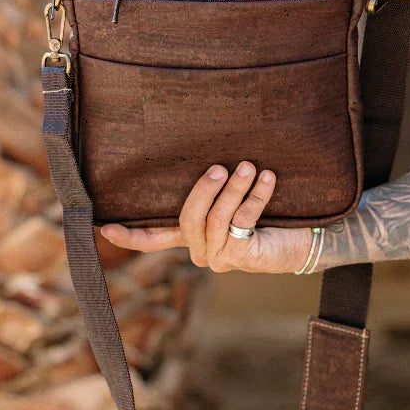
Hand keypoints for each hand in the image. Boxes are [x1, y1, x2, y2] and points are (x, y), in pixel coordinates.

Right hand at [99, 161, 312, 273]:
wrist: (304, 238)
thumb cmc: (265, 211)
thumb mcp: (231, 197)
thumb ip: (212, 187)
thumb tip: (200, 151)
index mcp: (191, 237)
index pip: (154, 239)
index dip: (130, 235)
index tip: (105, 227)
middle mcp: (200, 251)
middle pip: (187, 221)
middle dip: (202, 192)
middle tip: (217, 168)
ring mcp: (220, 257)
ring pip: (216, 221)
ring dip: (232, 190)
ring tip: (247, 167)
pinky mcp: (243, 257)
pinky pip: (243, 221)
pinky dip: (256, 196)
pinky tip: (267, 178)